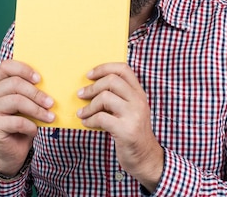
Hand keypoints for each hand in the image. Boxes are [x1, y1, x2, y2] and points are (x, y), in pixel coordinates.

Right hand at [0, 59, 54, 175]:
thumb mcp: (26, 105)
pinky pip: (17, 122)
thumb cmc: (21, 125)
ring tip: (50, 117)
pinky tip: (34, 131)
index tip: (40, 79)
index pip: (6, 67)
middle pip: (14, 83)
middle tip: (51, 103)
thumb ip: (31, 93)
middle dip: (36, 93)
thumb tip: (53, 83)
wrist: (10, 153)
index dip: (23, 69)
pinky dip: (30, 126)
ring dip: (37, 109)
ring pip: (16, 101)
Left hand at [76, 63, 163, 191]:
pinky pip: (101, 118)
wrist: (146, 158)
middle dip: (92, 87)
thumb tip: (92, 86)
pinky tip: (86, 123)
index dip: (104, 68)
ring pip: (105, 97)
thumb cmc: (132, 132)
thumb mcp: (131, 110)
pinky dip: (89, 119)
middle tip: (80, 94)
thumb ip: (119, 97)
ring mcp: (134, 115)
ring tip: (82, 113)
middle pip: (112, 80)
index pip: (123, 69)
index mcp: (139, 93)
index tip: (89, 75)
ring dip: (88, 106)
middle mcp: (138, 101)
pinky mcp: (126, 130)